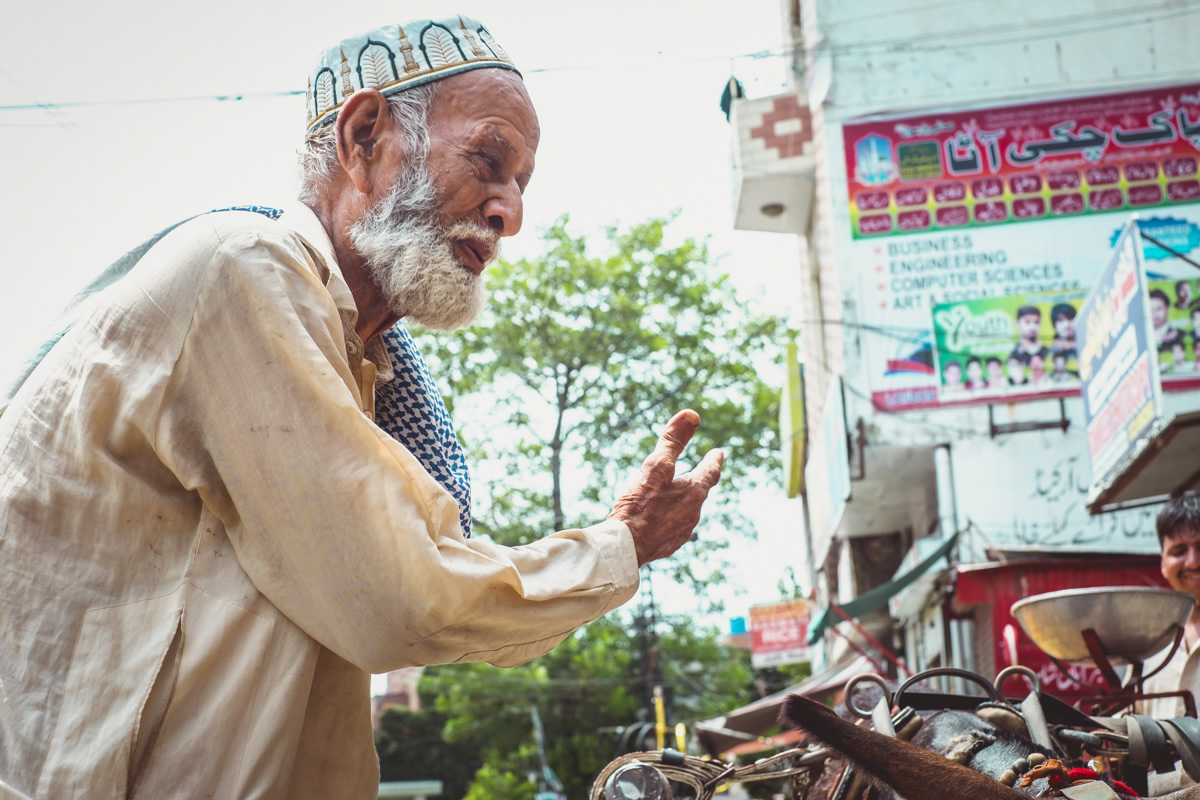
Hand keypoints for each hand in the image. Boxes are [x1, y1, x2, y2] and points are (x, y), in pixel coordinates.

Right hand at [608, 409, 723, 565]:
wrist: (624, 548)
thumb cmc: (639, 505)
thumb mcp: (656, 466)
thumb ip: (674, 441)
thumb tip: (691, 414)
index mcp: (694, 492)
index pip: (710, 471)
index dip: (714, 460)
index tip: (718, 453)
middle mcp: (693, 513)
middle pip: (699, 492)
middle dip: (698, 480)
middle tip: (699, 471)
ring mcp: (681, 531)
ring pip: (687, 510)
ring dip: (683, 500)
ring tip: (675, 494)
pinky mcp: (668, 545)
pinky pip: (673, 526)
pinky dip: (670, 517)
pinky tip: (660, 519)